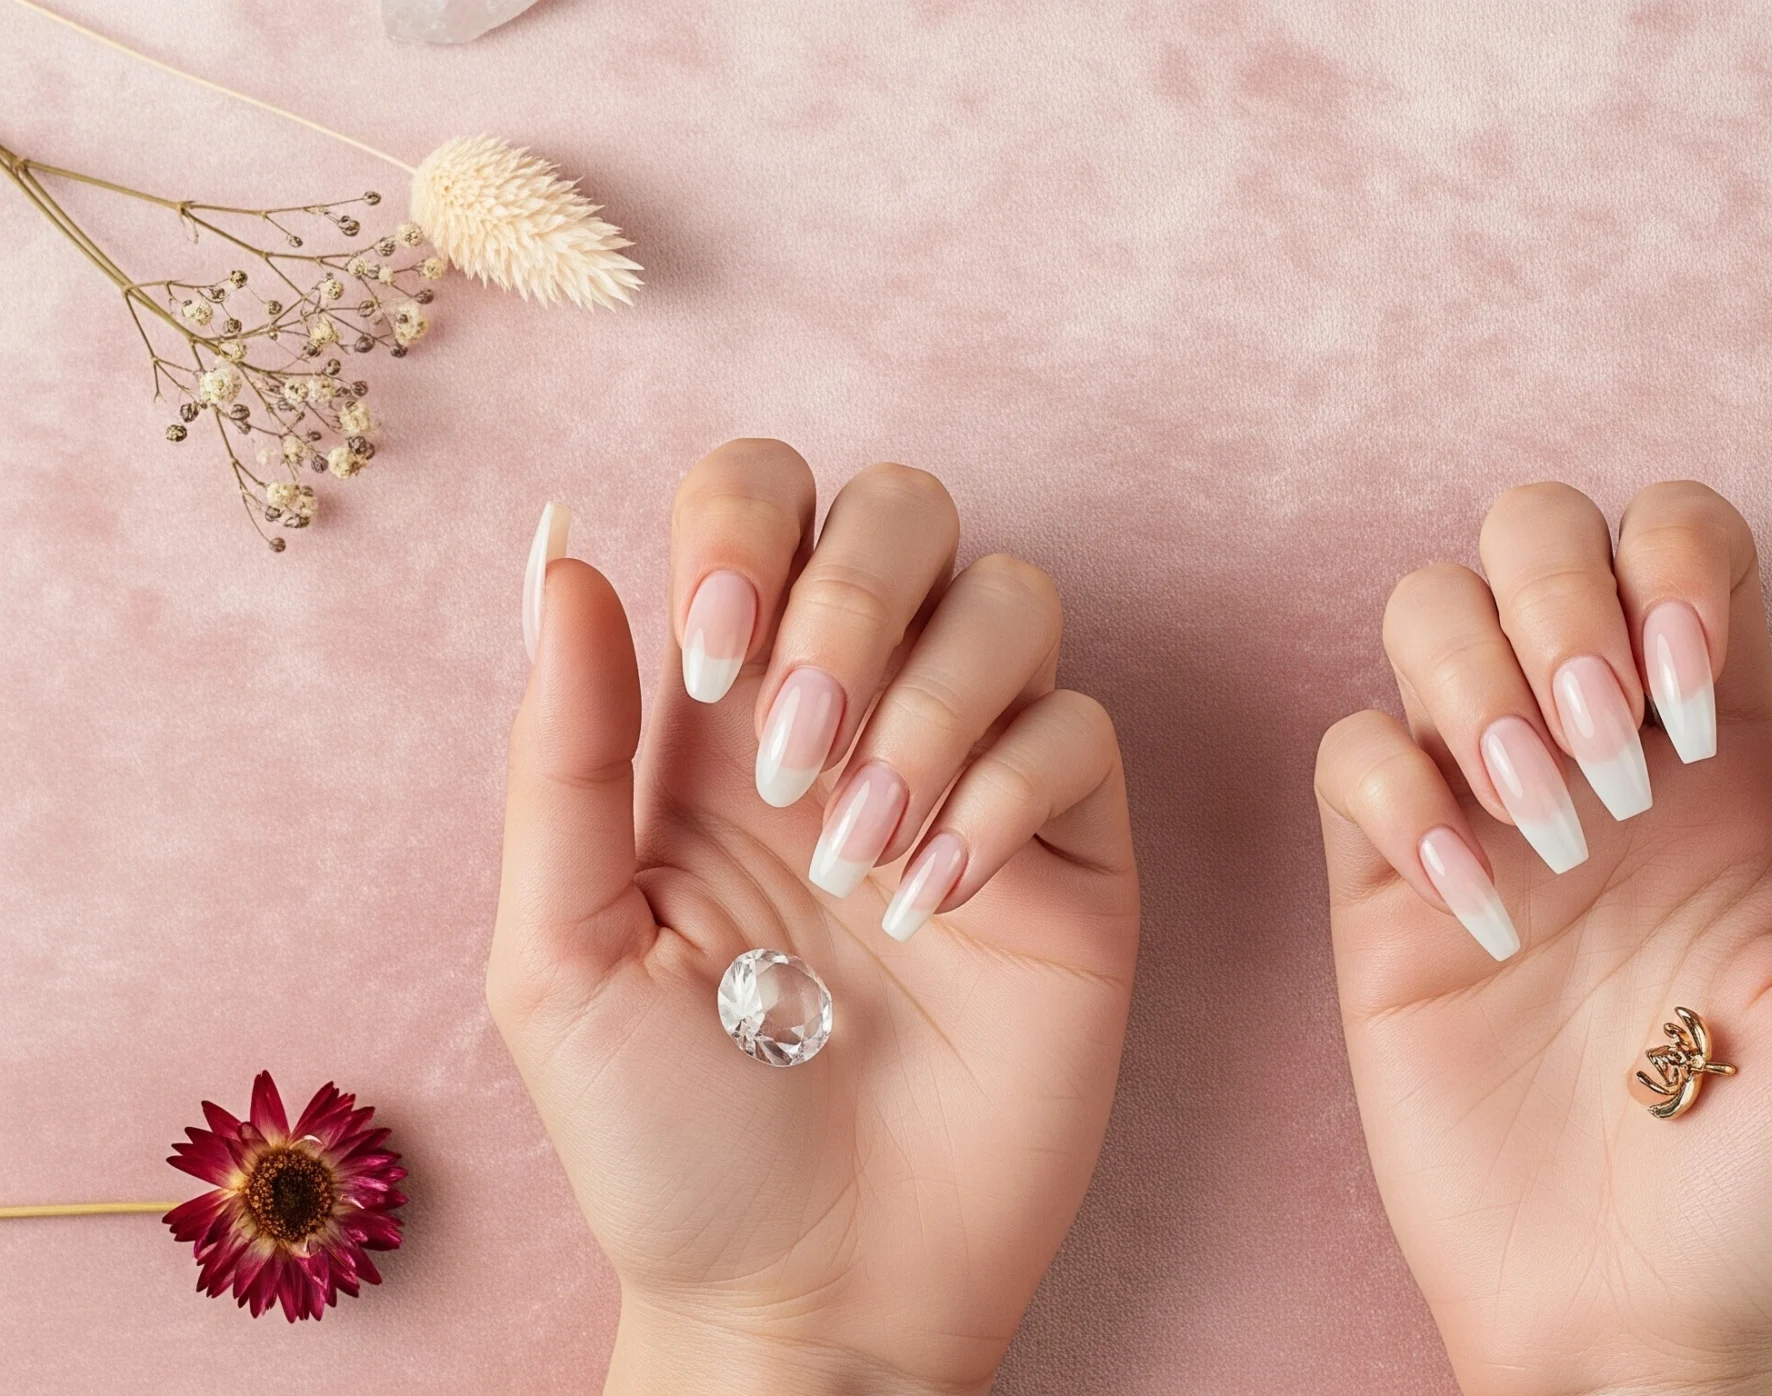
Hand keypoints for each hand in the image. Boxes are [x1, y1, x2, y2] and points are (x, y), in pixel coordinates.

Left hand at [489, 442, 1138, 1395]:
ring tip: (862, 861)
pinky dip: (1007, 795)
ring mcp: (973, 780)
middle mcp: (854, 718)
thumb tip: (561, 560)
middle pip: (904, 510)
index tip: (711, 657)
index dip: (746, 525)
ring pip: (1014, 598)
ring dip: (932, 704)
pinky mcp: (1072, 857)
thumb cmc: (666, 1143)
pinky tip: (936, 907)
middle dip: (853, 597)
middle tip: (795, 752)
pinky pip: (1080, 731)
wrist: (811, 1297)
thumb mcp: (559, 955)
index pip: (756, 502)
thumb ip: (562, 756)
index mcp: (715, 719)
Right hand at [1316, 482, 1771, 1395]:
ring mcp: (1487, 816)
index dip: (1677, 560)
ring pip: (1425, 610)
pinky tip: (1474, 904)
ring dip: (1479, 677)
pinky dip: (1399, 794)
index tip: (1694, 691)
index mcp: (1731, 758)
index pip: (1686, 542)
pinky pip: (1352, 752)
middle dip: (1561, 596)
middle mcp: (1603, 756)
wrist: (1646, 1325)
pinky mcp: (1389, 893)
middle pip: (1536, 532)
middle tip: (1612, 751)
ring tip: (1544, 816)